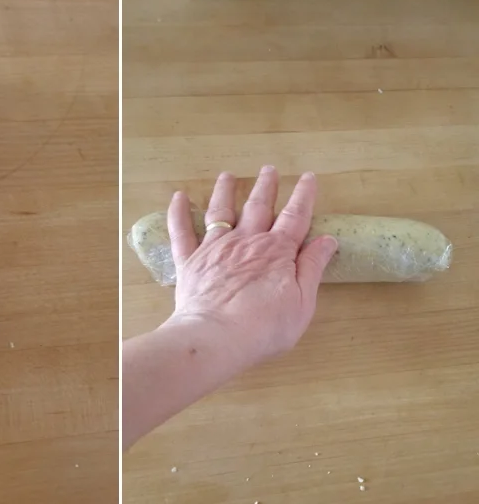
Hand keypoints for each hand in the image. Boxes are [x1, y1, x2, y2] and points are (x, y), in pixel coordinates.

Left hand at [166, 167, 337, 377]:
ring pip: (221, 211)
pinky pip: (182, 230)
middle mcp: (246, 240)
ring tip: (227, 176)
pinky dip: (179, 212)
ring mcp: (216, 247)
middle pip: (258, 206)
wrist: (216, 337)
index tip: (308, 177)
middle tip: (269, 169)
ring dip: (225, 191)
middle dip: (266, 186)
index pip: (295, 217)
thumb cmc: (265, 327)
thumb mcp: (302, 302)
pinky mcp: (190, 259)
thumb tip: (327, 239)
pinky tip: (178, 197)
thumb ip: (312, 267)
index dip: (304, 195)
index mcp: (276, 251)